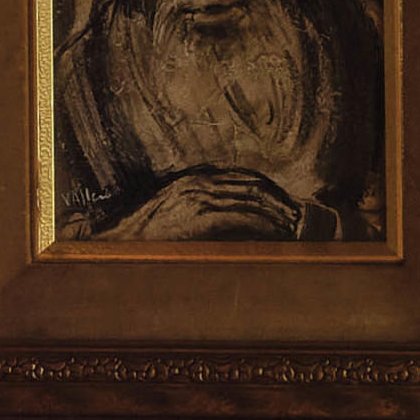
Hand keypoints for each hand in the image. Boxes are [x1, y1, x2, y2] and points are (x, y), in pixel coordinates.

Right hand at [101, 167, 303, 240]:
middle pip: (255, 186)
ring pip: (253, 200)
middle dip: (281, 202)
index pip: (247, 178)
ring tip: (296, 228)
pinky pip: (242, 217)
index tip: (290, 206)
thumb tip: (234, 222)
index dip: (272, 192)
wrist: (117, 242)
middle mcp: (202, 181)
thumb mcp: (176, 212)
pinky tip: (277, 234)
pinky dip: (264, 225)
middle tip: (302, 218)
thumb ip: (203, 209)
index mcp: (198, 177)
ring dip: (279, 215)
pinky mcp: (199, 215)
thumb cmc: (145, 235)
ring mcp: (201, 197)